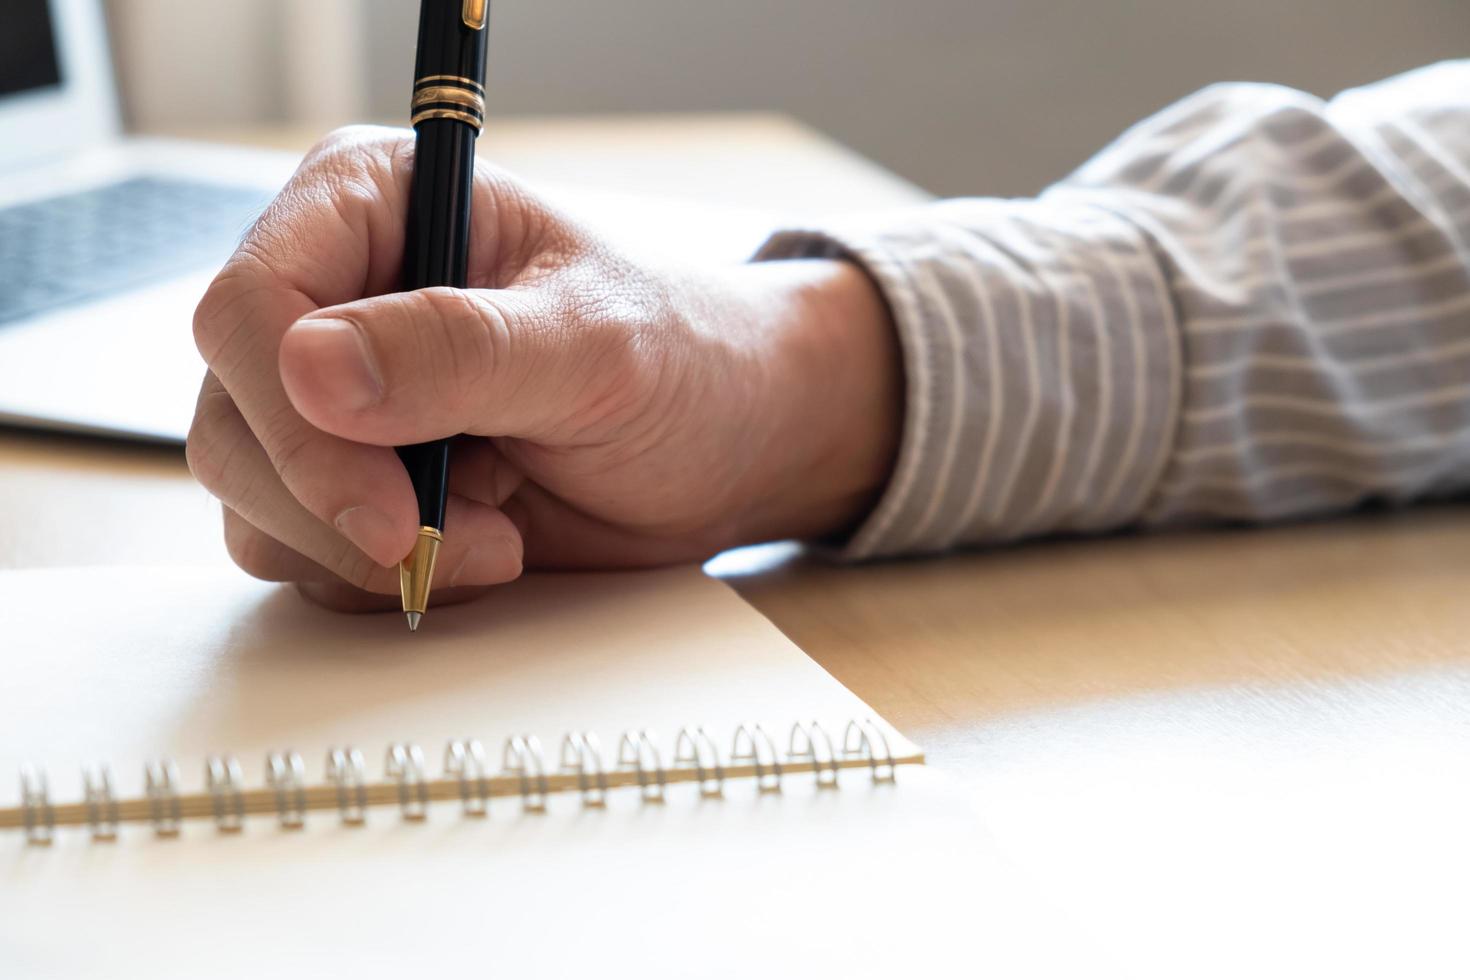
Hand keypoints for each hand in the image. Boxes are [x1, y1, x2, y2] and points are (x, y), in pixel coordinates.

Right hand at [188, 127, 900, 610]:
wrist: (726, 446)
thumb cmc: (680, 361)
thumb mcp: (593, 346)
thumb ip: (461, 350)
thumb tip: (310, 368)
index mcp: (373, 205)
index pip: (251, 303)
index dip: (295, 414)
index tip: (386, 505)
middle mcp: (334, 297)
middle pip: (233, 412)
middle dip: (333, 501)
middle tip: (442, 538)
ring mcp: (336, 399)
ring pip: (250, 495)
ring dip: (361, 548)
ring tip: (495, 535)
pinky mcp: (354, 481)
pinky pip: (298, 551)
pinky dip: (378, 574)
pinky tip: (478, 548)